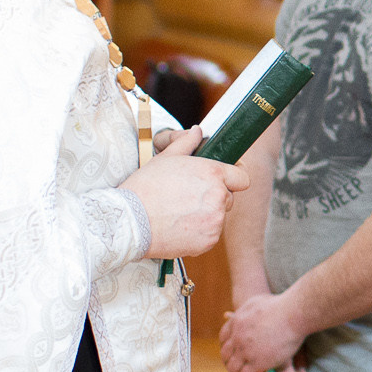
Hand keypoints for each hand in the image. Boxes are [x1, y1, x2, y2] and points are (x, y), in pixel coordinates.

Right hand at [119, 126, 248, 258]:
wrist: (129, 222)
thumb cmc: (145, 188)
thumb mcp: (165, 159)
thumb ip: (186, 143)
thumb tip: (197, 131)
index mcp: (213, 173)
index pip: (242, 177)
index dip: (233, 179)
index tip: (225, 182)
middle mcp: (219, 196)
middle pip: (228, 198)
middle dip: (214, 198)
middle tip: (188, 199)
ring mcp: (216, 220)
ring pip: (218, 217)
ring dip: (206, 216)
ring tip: (179, 213)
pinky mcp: (209, 241)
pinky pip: (210, 235)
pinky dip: (199, 233)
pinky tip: (179, 227)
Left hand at [219, 290, 305, 371]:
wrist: (292, 313)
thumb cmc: (280, 305)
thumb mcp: (257, 301)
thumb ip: (247, 307)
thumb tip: (233, 312)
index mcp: (236, 322)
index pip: (224, 337)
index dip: (226, 346)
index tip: (230, 352)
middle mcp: (236, 338)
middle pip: (226, 355)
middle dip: (229, 363)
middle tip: (234, 369)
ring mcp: (244, 351)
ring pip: (233, 368)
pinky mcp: (256, 363)